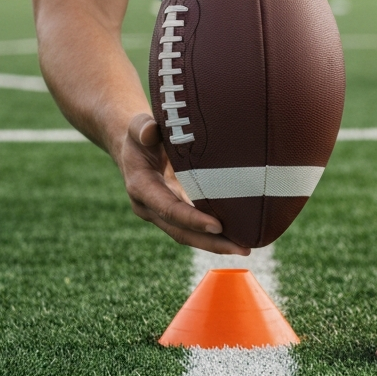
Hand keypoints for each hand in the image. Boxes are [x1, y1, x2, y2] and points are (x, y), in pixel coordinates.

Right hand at [121, 113, 248, 255]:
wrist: (131, 150)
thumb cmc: (140, 135)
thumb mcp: (138, 126)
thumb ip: (144, 128)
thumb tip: (152, 131)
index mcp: (141, 187)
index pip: (168, 209)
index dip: (192, 219)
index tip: (217, 226)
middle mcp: (149, 207)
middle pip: (180, 232)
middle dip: (210, 242)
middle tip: (242, 249)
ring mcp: (160, 214)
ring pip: (187, 235)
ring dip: (215, 244)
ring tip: (245, 248)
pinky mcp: (172, 215)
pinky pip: (192, 229)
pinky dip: (211, 236)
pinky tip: (235, 238)